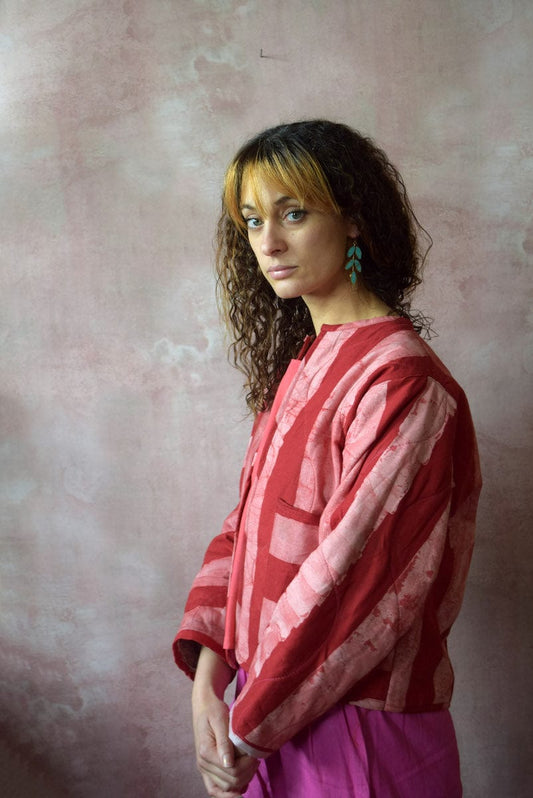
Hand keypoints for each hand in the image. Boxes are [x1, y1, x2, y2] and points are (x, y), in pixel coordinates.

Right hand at [192, 648, 258, 796]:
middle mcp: (202, 764)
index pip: (231, 770)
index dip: (247, 765)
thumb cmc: (213, 709)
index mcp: (205, 752)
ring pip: (226, 788)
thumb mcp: (220, 719)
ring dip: (241, 781)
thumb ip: (224, 742)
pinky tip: (243, 782)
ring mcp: (204, 768)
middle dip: (247, 773)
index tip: (255, 754)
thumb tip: (228, 764)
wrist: (203, 705)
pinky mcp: (207, 769)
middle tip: (255, 758)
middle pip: (230, 782)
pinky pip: (216, 789)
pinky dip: (230, 791)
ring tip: (250, 764)